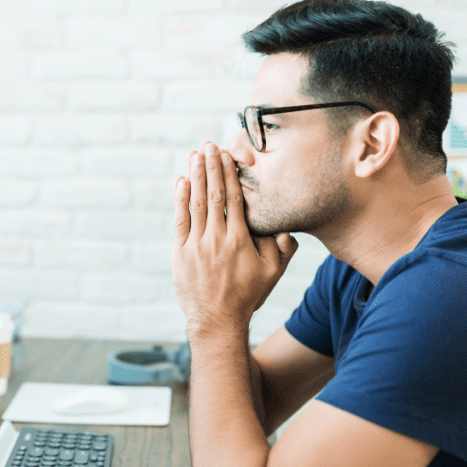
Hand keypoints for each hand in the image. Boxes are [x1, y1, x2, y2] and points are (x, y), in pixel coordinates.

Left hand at [172, 141, 297, 340]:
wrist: (217, 321)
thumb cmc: (248, 296)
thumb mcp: (273, 273)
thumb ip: (281, 247)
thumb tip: (286, 223)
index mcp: (240, 240)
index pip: (235, 198)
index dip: (230, 174)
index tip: (228, 155)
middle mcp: (216, 239)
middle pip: (213, 194)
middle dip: (211, 167)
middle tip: (209, 145)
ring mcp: (196, 245)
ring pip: (195, 203)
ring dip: (195, 177)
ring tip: (195, 155)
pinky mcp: (181, 253)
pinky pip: (180, 221)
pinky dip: (180, 200)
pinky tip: (181, 182)